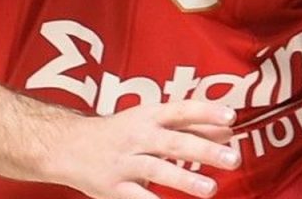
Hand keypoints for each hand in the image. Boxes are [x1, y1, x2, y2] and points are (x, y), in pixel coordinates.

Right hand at [43, 101, 240, 198]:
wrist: (68, 146)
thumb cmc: (120, 132)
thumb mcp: (152, 123)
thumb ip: (190, 128)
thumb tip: (228, 132)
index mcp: (149, 116)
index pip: (181, 110)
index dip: (206, 112)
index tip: (230, 118)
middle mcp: (138, 136)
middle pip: (174, 142)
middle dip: (204, 150)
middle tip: (233, 158)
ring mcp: (125, 163)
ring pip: (158, 170)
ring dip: (185, 180)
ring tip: (211, 189)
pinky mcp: (115, 187)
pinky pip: (138, 198)